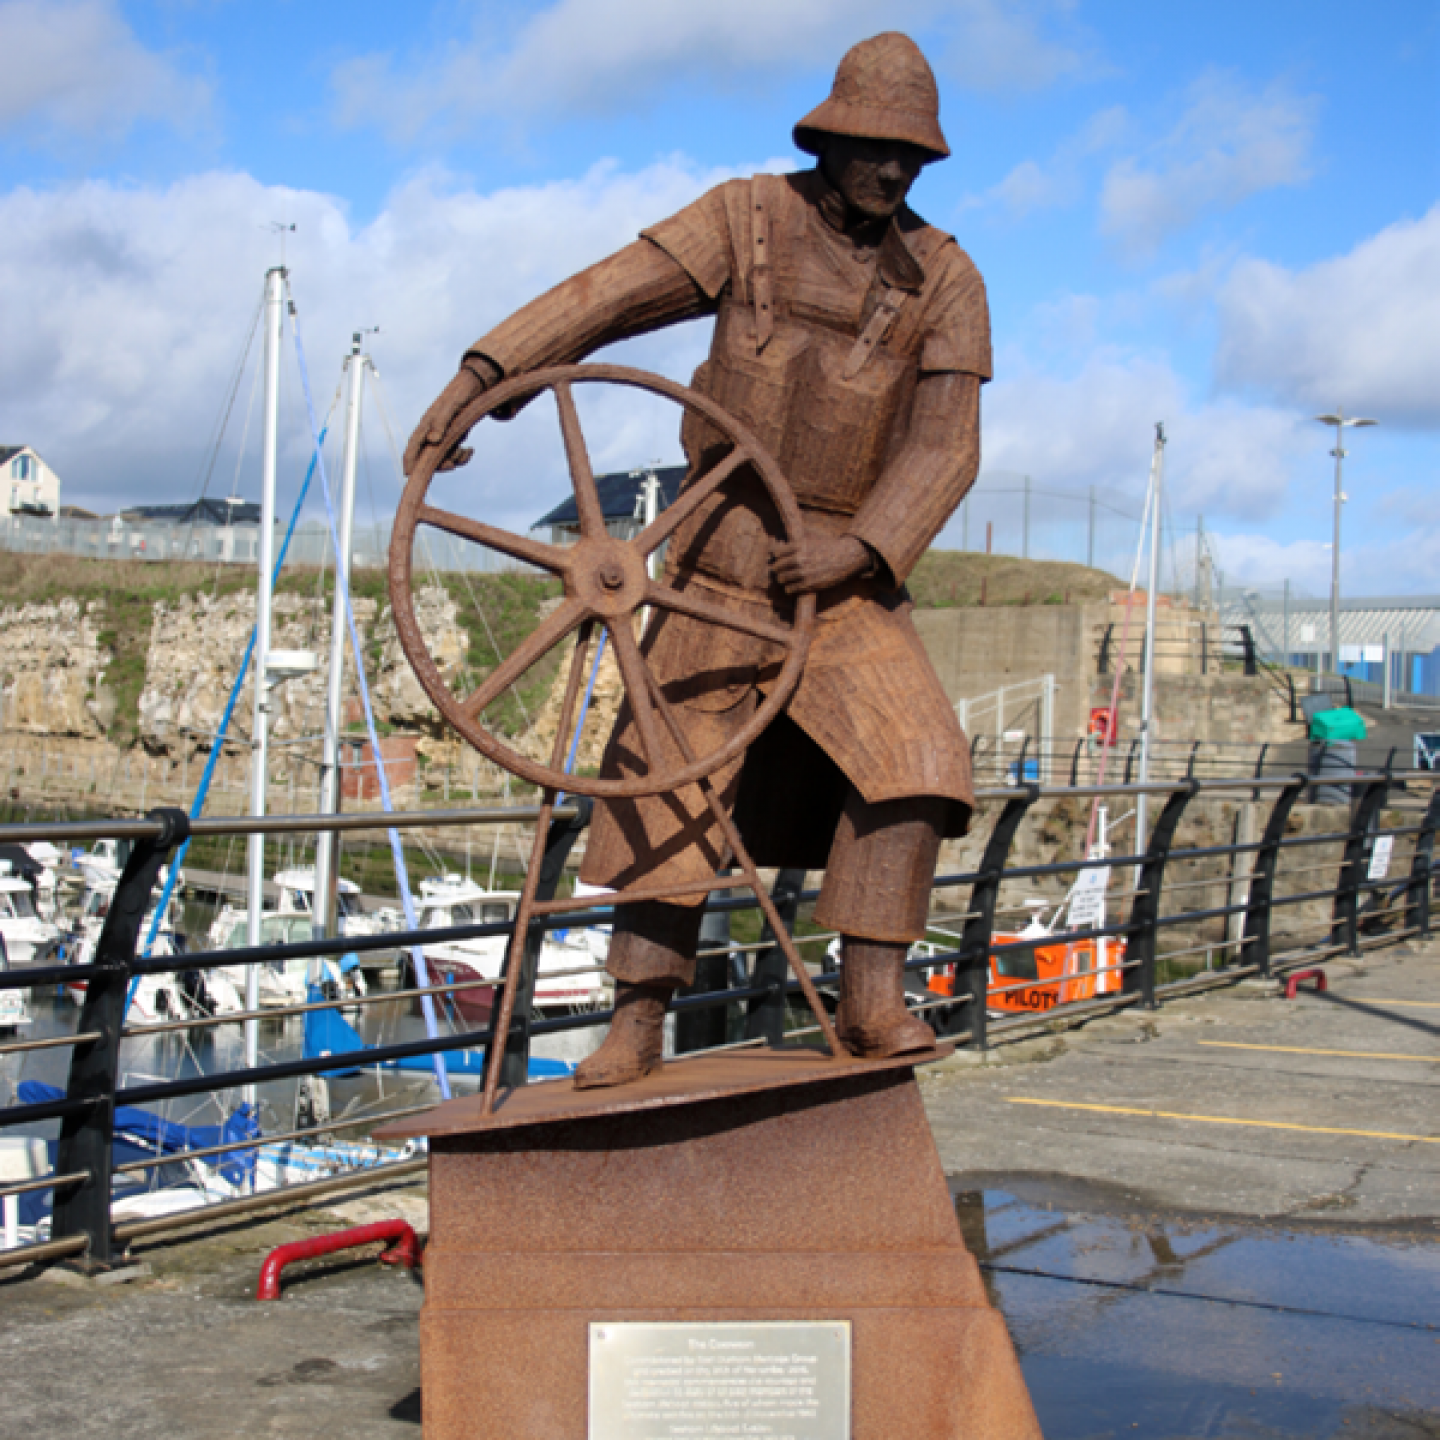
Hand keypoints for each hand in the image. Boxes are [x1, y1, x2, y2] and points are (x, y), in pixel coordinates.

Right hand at [402, 359, 498, 475]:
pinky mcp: (453, 437)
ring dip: (454, 460)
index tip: (407, 474)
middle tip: (452, 465)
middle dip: (439, 464)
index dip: (409, 459)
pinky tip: (471, 450)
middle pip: (428, 456)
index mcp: (426, 424)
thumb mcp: (451, 407)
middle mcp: (432, 432)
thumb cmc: (459, 394)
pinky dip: (462, 456)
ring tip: (467, 453)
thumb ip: (441, 423)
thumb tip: (432, 441)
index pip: (413, 445)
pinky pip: (454, 453)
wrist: (473, 387)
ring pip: (443, 456)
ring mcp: (442, 436)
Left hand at [771, 533, 872, 594]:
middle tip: (781, 571)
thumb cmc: (829, 548)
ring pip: (781, 579)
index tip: (779, 560)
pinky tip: (793, 587)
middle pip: (776, 567)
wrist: (846, 557)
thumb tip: (776, 551)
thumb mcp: (811, 541)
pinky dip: (789, 589)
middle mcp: (799, 559)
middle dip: (778, 569)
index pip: (776, 553)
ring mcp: (803, 572)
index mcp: (799, 546)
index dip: (777, 557)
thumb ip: (796, 546)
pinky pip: (790, 589)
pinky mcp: (809, 584)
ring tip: (787, 579)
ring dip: (783, 580)